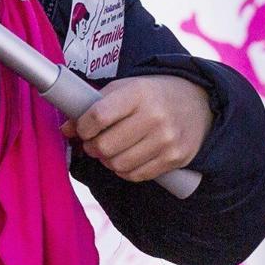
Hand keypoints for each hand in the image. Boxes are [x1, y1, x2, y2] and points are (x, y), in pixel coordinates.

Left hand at [65, 75, 211, 183]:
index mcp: (138, 93)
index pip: (98, 116)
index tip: (82, 129)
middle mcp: (154, 116)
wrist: (198, 104)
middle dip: (92, 147)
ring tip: (111, 151)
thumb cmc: (152, 96)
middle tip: (94, 143)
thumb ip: (94, 106)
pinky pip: (136, 175)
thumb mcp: (125, 89)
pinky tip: (126, 159)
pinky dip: (124, 170)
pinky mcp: (174, 158)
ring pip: (118, 164)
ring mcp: (166, 139)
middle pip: (105, 145)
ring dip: (107, 161)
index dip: (83, 127)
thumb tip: (66, 129)